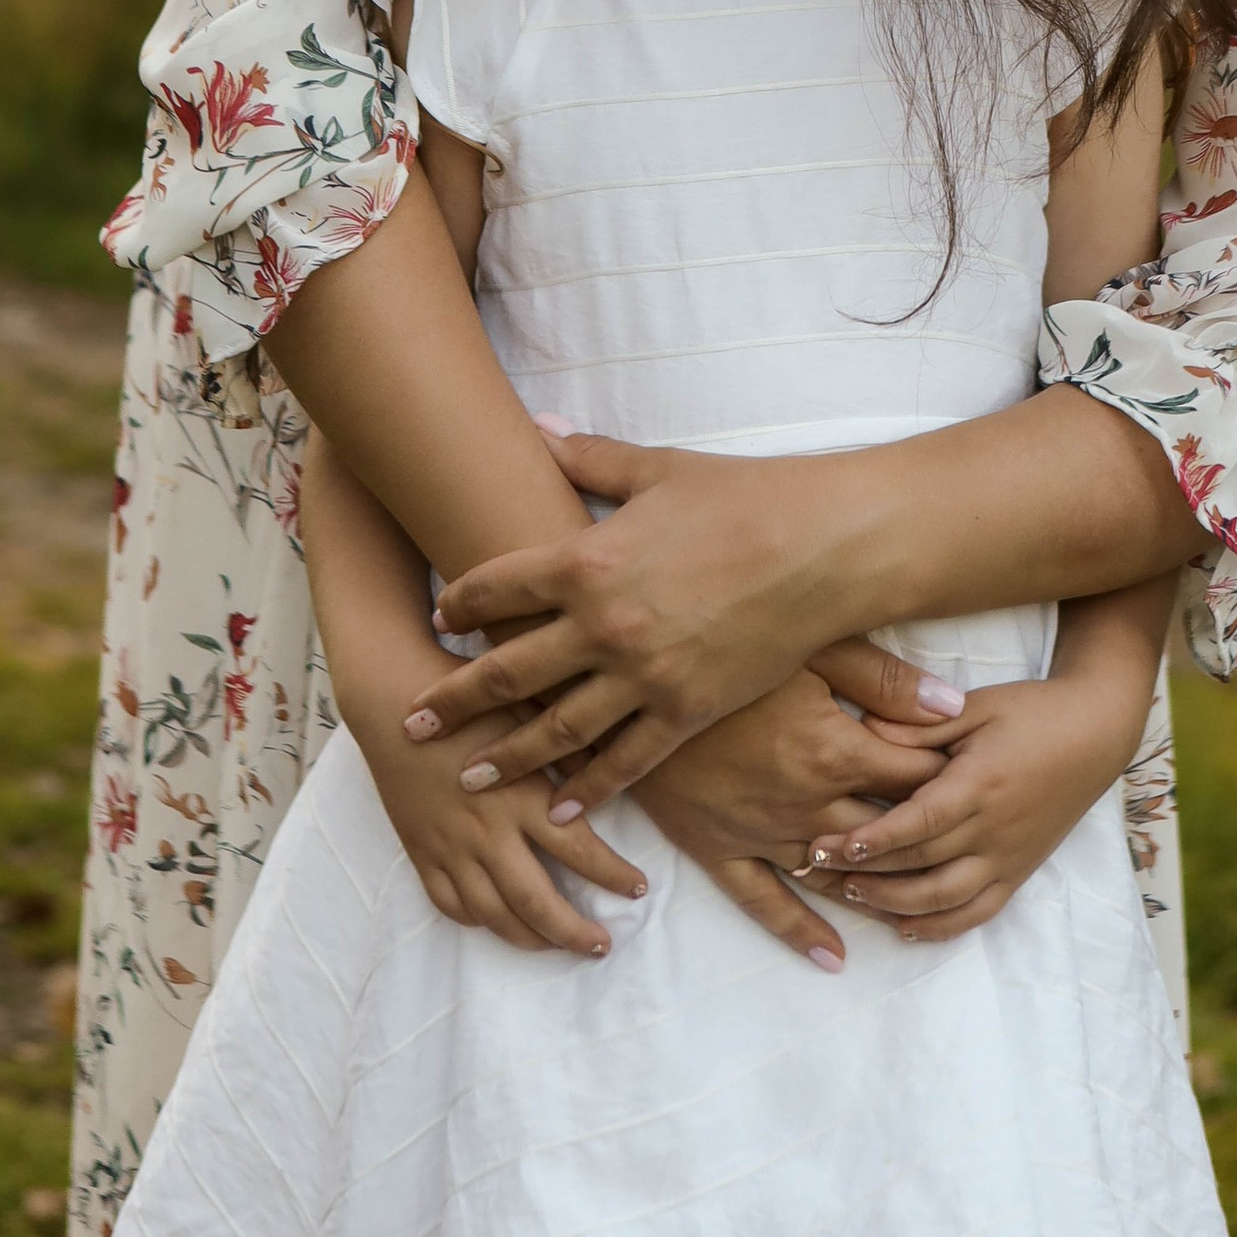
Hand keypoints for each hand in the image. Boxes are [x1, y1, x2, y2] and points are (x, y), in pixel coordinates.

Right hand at [345, 649, 647, 962]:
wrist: (391, 699)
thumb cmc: (469, 697)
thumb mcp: (529, 711)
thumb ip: (568, 749)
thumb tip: (611, 777)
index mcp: (520, 795)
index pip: (579, 850)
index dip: (613, 875)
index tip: (639, 888)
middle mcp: (487, 831)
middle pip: (538, 902)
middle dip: (575, 933)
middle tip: (602, 947)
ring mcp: (450, 848)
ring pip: (494, 916)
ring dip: (531, 940)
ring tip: (557, 946)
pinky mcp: (420, 853)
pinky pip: (450, 905)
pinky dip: (478, 921)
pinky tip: (499, 922)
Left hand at [410, 432, 963, 795]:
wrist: (825, 547)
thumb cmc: (744, 496)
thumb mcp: (657, 469)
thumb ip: (589, 460)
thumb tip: (539, 429)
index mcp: (588, 560)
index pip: (498, 588)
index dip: (460, 603)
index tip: (438, 619)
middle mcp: (603, 627)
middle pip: (507, 671)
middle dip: (454, 700)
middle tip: (411, 722)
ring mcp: (644, 676)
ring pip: (556, 729)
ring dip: (507, 757)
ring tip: (468, 778)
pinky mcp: (688, 711)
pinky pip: (627, 760)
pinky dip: (591, 787)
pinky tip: (563, 807)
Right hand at [619, 661, 953, 972]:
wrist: (623, 681)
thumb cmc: (720, 645)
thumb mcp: (806, 644)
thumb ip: (883, 678)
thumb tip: (956, 708)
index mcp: (830, 750)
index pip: (913, 776)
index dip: (950, 775)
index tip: (979, 773)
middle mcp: (803, 804)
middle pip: (884, 833)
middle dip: (925, 837)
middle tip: (964, 841)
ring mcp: (760, 834)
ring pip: (835, 874)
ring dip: (877, 888)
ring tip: (920, 900)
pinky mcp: (719, 849)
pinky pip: (765, 903)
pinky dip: (801, 932)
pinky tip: (834, 958)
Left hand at [815, 670, 1148, 944]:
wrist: (1094, 733)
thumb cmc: (1031, 712)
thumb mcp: (976, 705)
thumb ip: (919, 725)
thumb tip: (863, 730)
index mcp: (979, 785)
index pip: (917, 824)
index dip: (871, 840)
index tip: (828, 845)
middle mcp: (993, 831)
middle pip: (921, 866)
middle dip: (865, 872)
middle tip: (816, 869)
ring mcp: (1008, 859)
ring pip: (944, 901)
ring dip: (894, 905)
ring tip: (852, 894)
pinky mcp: (1019, 873)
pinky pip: (976, 914)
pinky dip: (938, 927)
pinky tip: (904, 926)